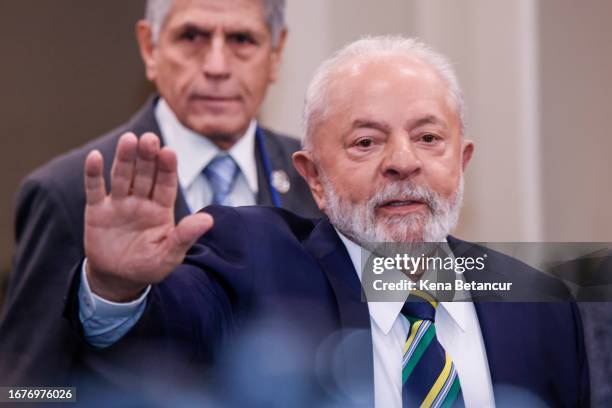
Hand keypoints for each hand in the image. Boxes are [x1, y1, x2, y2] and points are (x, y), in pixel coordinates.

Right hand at [84, 132, 212, 301]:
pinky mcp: (97, 210)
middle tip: (150, 138)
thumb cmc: (150, 266)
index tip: (169, 152)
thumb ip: (185, 236)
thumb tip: (209, 220)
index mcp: (162, 209)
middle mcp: (141, 201)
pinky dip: (94, 174)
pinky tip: (95, 157)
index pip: (166, 184)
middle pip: (145, 174)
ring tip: (128, 140)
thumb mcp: (170, 255)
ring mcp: (119, 203)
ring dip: (125, 158)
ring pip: (122, 176)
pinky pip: (95, 189)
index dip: (168, 168)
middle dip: (147, 157)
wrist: (119, 279)